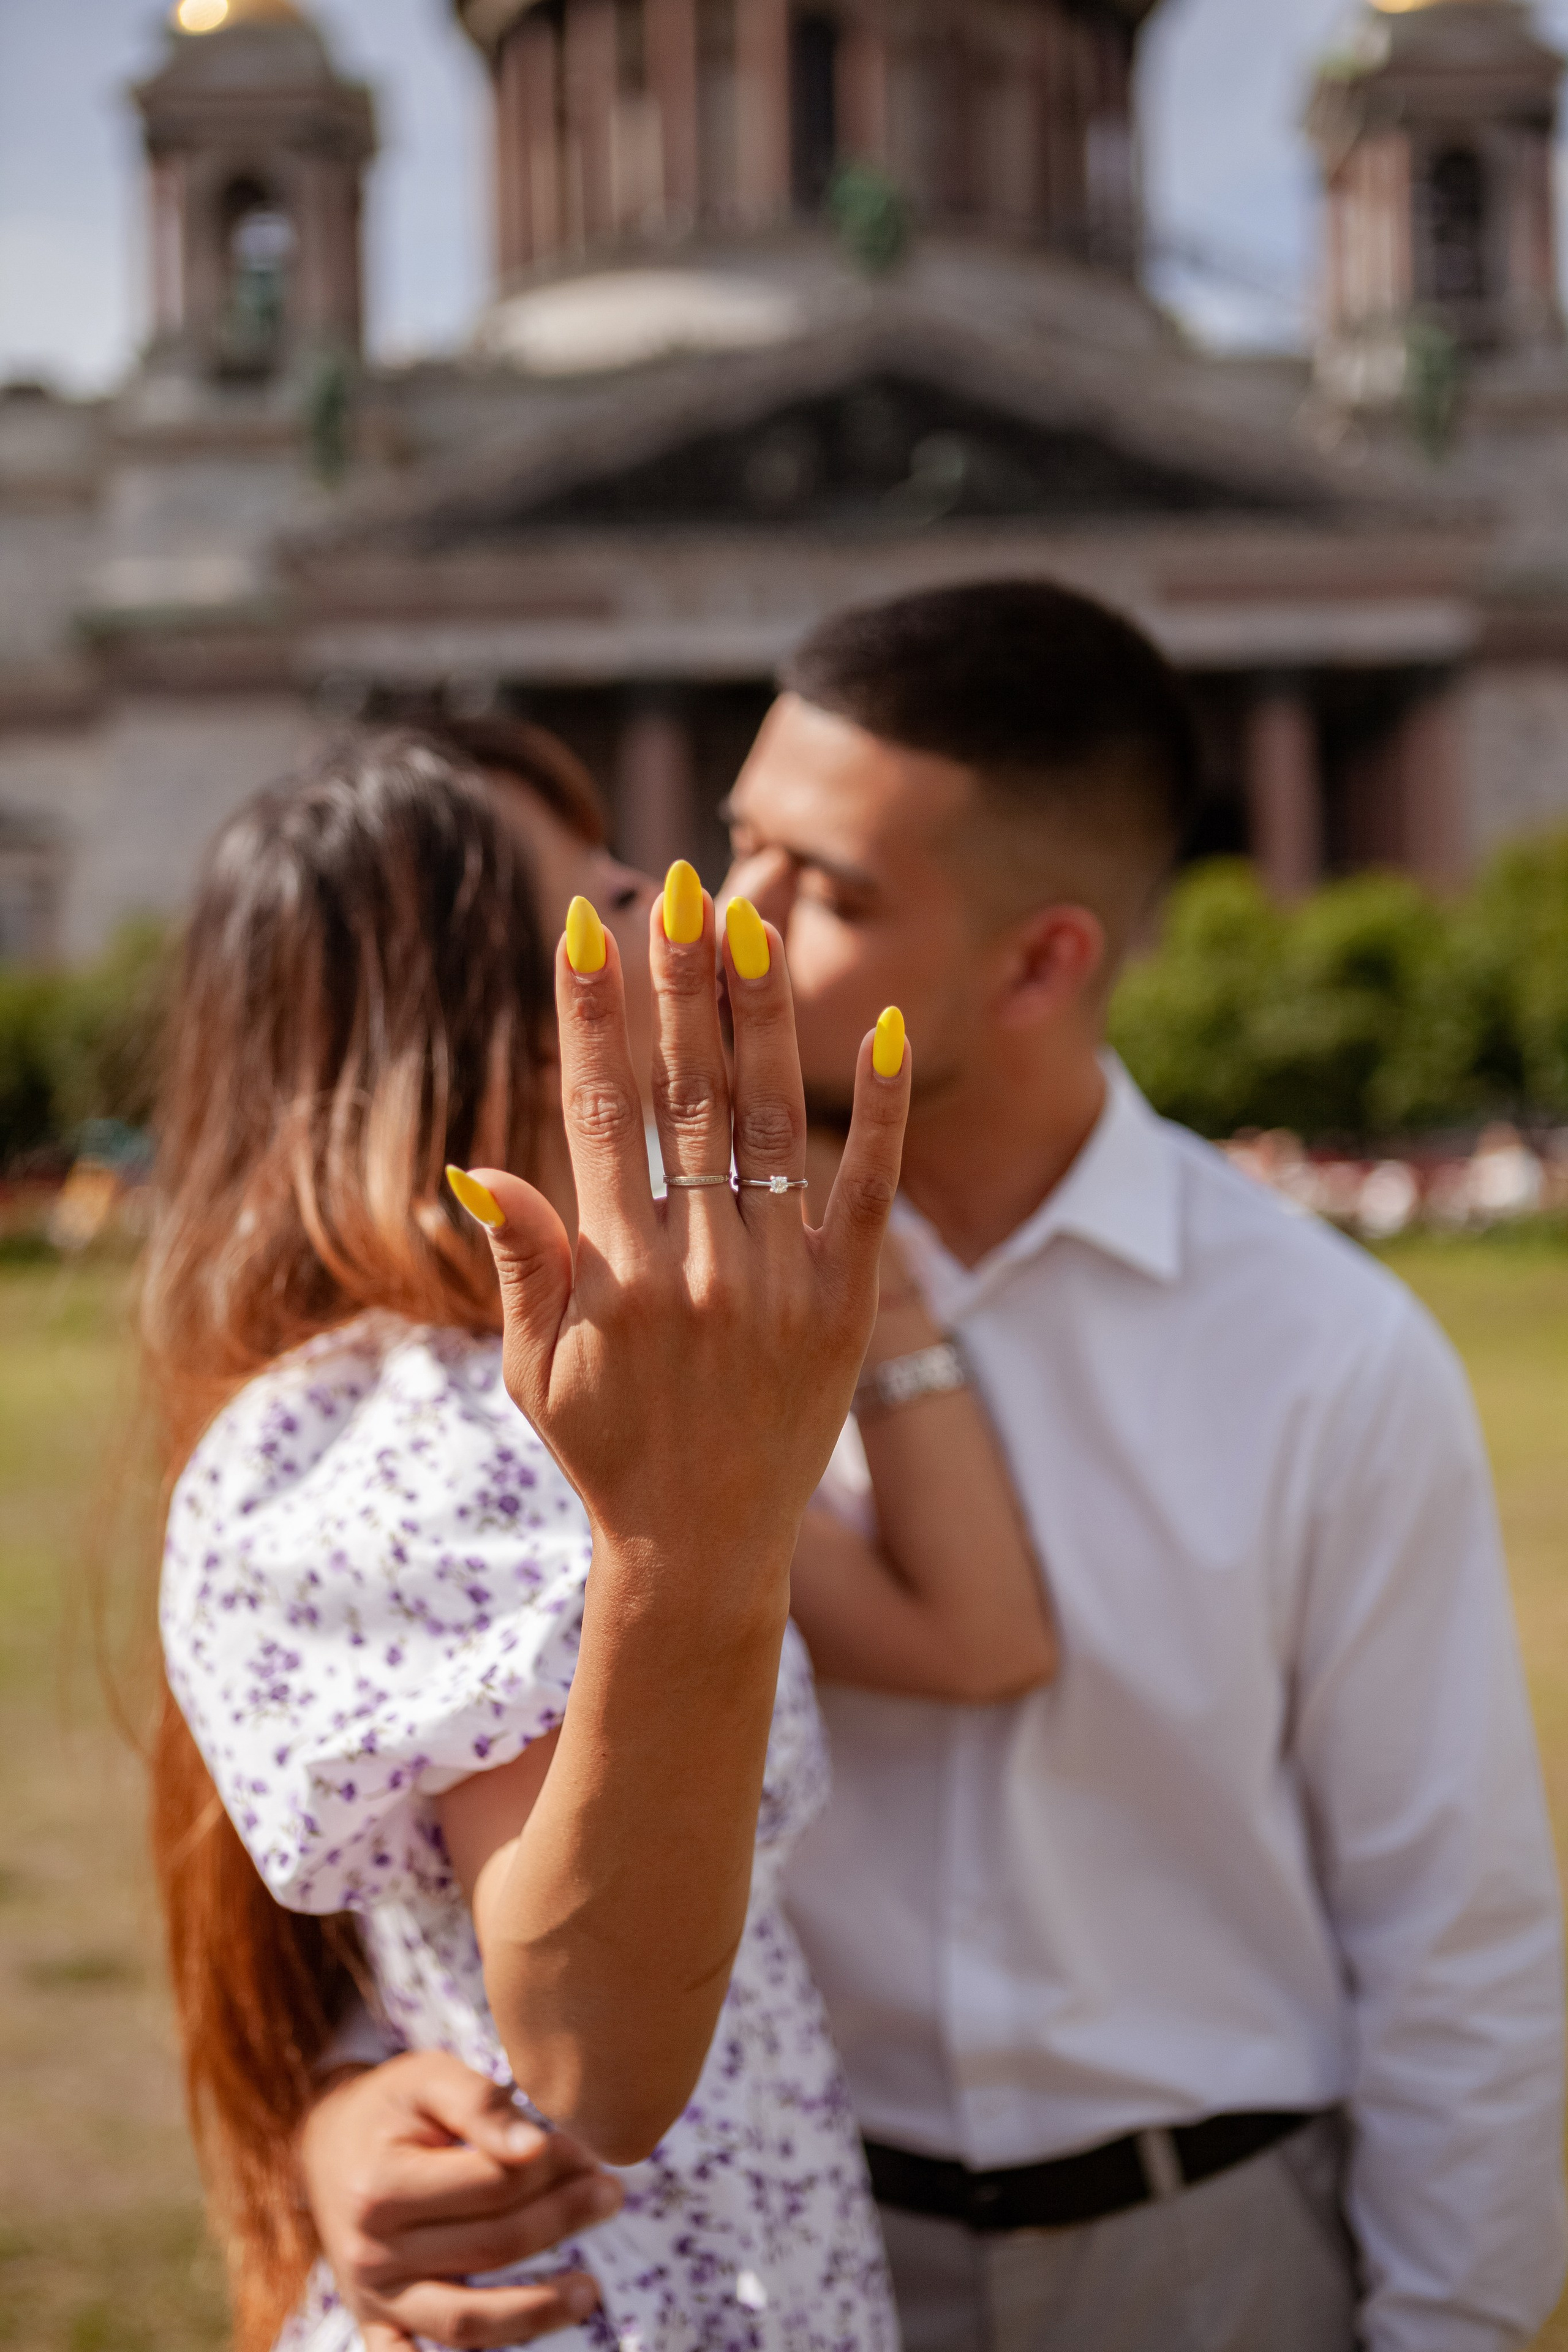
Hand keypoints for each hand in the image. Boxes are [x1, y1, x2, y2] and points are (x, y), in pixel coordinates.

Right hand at [299, 2051, 620, 2350]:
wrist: (327, 2144)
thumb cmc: (391, 2105)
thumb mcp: (428, 2078)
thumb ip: (482, 2105)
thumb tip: (536, 2149)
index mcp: (382, 2187)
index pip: (492, 2186)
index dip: (552, 2168)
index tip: (588, 2151)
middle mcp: (371, 2253)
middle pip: (491, 2248)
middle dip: (563, 2220)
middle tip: (612, 2194)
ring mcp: (374, 2298)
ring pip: (467, 2323)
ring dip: (538, 2310)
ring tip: (591, 2290)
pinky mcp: (375, 2325)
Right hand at [470, 888, 909, 1585]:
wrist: (703, 1550)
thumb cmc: (606, 1450)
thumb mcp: (534, 1368)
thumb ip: (523, 1263)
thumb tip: (480, 1164)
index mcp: (615, 1273)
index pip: (599, 1111)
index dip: (591, 1014)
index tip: (586, 926)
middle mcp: (698, 1265)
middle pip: (689, 1092)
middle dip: (679, 980)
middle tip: (680, 886)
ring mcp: (779, 1281)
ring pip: (774, 1118)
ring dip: (761, 1013)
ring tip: (753, 921)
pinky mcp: (849, 1303)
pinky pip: (868, 1189)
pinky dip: (882, 1110)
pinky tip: (887, 1029)